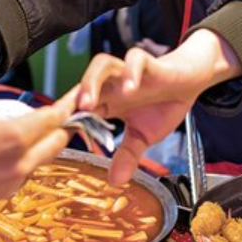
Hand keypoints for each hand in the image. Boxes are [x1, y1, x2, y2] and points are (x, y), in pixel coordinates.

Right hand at [0, 91, 75, 207]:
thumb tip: (2, 123)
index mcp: (16, 138)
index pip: (52, 119)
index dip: (66, 105)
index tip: (76, 97)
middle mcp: (21, 164)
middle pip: (56, 143)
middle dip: (60, 127)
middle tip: (60, 114)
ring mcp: (11, 183)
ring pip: (38, 160)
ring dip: (38, 146)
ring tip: (25, 131)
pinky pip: (20, 173)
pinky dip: (19, 160)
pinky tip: (3, 151)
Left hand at [76, 29, 240, 184]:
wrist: (188, 82)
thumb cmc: (161, 105)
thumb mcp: (143, 137)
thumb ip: (127, 156)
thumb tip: (115, 182)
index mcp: (107, 102)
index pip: (79, 106)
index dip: (65, 117)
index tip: (53, 135)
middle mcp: (113, 85)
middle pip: (83, 84)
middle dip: (72, 100)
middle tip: (67, 119)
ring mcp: (127, 72)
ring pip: (101, 65)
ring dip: (93, 82)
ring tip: (91, 104)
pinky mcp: (147, 63)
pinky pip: (135, 60)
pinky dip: (130, 72)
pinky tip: (130, 88)